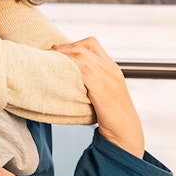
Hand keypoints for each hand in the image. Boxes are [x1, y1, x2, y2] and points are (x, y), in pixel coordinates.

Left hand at [52, 37, 144, 156]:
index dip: (73, 43)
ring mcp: (108, 78)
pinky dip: (68, 66)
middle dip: (64, 48)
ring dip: (63, 55)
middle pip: (84, 47)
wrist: (125, 132)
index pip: (92, 43)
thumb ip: (93, 80)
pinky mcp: (102, 88)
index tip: (58, 49)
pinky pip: (82, 69)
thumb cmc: (111, 115)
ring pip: (81, 55)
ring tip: (49, 60)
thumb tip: (70, 76)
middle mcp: (111, 69)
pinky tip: (58, 71)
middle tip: (50, 53)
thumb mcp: (104, 92)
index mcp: (112, 68)